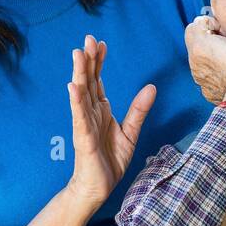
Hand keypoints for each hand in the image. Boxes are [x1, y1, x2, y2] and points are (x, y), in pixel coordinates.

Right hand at [66, 34, 156, 210]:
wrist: (98, 187)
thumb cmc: (109, 161)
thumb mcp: (130, 132)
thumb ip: (139, 110)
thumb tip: (151, 87)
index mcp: (100, 110)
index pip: (98, 81)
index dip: (98, 62)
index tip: (101, 43)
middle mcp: (90, 113)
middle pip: (88, 81)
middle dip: (88, 60)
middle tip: (88, 39)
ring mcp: (85, 124)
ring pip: (81, 94)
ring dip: (79, 74)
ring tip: (77, 54)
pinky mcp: (83, 138)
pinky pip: (79, 117)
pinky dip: (76, 101)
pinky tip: (73, 87)